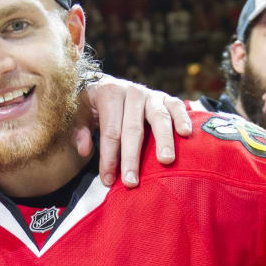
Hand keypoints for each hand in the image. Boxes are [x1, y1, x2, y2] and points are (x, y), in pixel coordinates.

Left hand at [79, 75, 193, 186]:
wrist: (107, 82)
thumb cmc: (92, 104)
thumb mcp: (79, 112)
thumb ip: (80, 130)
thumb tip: (84, 150)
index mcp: (109, 93)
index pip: (110, 131)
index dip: (109, 157)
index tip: (108, 180)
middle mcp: (131, 91)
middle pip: (133, 129)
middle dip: (131, 157)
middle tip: (132, 182)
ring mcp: (151, 94)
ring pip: (158, 118)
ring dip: (163, 140)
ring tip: (165, 161)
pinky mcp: (165, 97)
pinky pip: (177, 106)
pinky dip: (183, 118)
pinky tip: (186, 134)